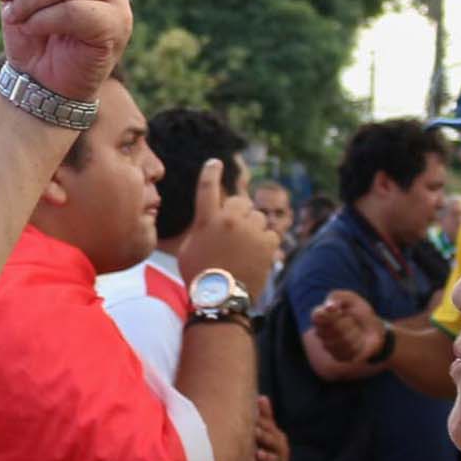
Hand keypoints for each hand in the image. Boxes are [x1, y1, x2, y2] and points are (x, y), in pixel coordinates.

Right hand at [174, 158, 278, 297]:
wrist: (220, 298)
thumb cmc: (199, 275)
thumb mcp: (188, 248)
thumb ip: (201, 229)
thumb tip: (210, 221)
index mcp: (207, 220)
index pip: (208, 187)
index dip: (212, 171)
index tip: (216, 162)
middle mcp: (229, 220)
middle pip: (241, 202)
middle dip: (240, 213)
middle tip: (236, 232)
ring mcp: (250, 231)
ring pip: (259, 217)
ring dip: (254, 229)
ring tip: (246, 249)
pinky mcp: (267, 243)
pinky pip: (271, 233)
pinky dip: (266, 243)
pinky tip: (257, 255)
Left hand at [252, 396, 289, 460]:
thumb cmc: (262, 444)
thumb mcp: (263, 430)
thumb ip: (263, 415)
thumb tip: (261, 397)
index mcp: (274, 434)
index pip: (269, 427)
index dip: (262, 423)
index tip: (253, 420)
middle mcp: (280, 447)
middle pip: (273, 440)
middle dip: (264, 436)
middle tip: (255, 432)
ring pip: (275, 459)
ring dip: (267, 457)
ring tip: (258, 454)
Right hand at [311, 289, 387, 365]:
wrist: (375, 332)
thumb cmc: (360, 314)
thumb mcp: (352, 299)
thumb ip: (338, 296)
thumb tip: (329, 307)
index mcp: (322, 318)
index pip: (316, 316)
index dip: (326, 313)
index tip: (338, 309)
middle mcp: (322, 334)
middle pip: (330, 328)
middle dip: (345, 322)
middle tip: (352, 320)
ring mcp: (330, 347)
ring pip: (341, 340)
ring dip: (354, 333)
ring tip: (358, 331)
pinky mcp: (340, 357)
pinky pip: (348, 351)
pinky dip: (358, 344)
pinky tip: (360, 341)